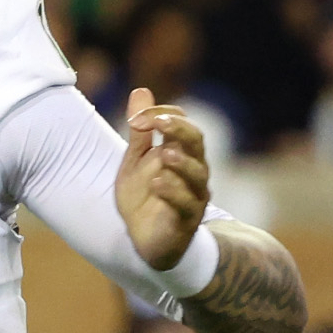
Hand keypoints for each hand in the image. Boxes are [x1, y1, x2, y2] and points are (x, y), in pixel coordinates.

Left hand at [116, 84, 211, 273]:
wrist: (145, 242)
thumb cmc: (144, 199)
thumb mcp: (135, 162)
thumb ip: (140, 132)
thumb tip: (140, 90)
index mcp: (181, 152)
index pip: (181, 122)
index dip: (163, 114)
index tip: (139, 117)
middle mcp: (193, 170)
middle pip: (196, 142)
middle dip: (179, 129)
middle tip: (160, 121)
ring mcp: (194, 196)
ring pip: (197, 173)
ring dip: (182, 162)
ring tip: (164, 153)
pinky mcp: (187, 221)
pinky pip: (187, 204)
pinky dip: (173, 192)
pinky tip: (157, 183)